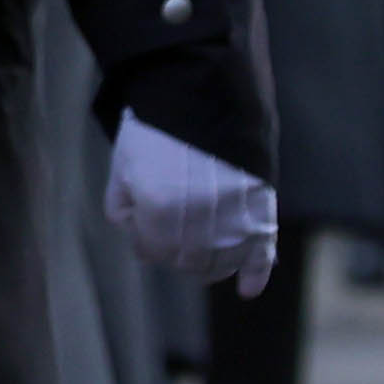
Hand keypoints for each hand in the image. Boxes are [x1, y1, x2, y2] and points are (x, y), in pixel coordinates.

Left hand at [105, 112, 276, 289]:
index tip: (144, 222)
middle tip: (171, 230)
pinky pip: (262, 255)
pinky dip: (256, 275)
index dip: (144, 239)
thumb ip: (121, 208)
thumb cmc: (157, 128)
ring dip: (208, 265)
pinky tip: (247, 290)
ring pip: (219, 265)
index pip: (151, 252)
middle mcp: (199, 225)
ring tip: (201, 252)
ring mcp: (234, 222)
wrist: (206, 93)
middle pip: (185, 262)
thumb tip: (136, 240)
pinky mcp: (262, 213)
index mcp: (160, 214)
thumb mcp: (123, 166)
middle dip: (174, 251)